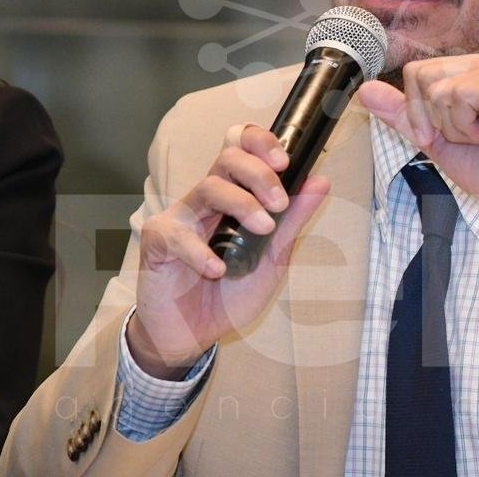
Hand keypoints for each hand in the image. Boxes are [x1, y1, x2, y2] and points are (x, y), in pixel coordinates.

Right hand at [127, 125, 328, 378]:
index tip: (285, 161)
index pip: (240, 147)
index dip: (261, 142)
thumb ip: (293, 220)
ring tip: (262, 229)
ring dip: (242, 204)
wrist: (193, 335)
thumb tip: (321, 181)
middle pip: (228, 158)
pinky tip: (218, 270)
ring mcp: (180, 217)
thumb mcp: (272, 258)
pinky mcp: (157, 241)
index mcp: (234, 195)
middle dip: (259, 173)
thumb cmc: (229, 292)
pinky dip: (202, 252)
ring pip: (209, 188)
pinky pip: (179, 235)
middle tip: (279, 203)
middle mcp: (206, 199)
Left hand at [357, 52, 478, 230]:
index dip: (416, 111)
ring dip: (451, 125)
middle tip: (463, 137)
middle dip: (432, 118)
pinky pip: (460, 95)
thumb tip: (366, 90)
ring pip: (439, 87)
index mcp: (470, 70)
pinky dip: (465, 125)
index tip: (438, 136)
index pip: (417, 71)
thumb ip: (403, 113)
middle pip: (423, 76)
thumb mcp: (434, 139)